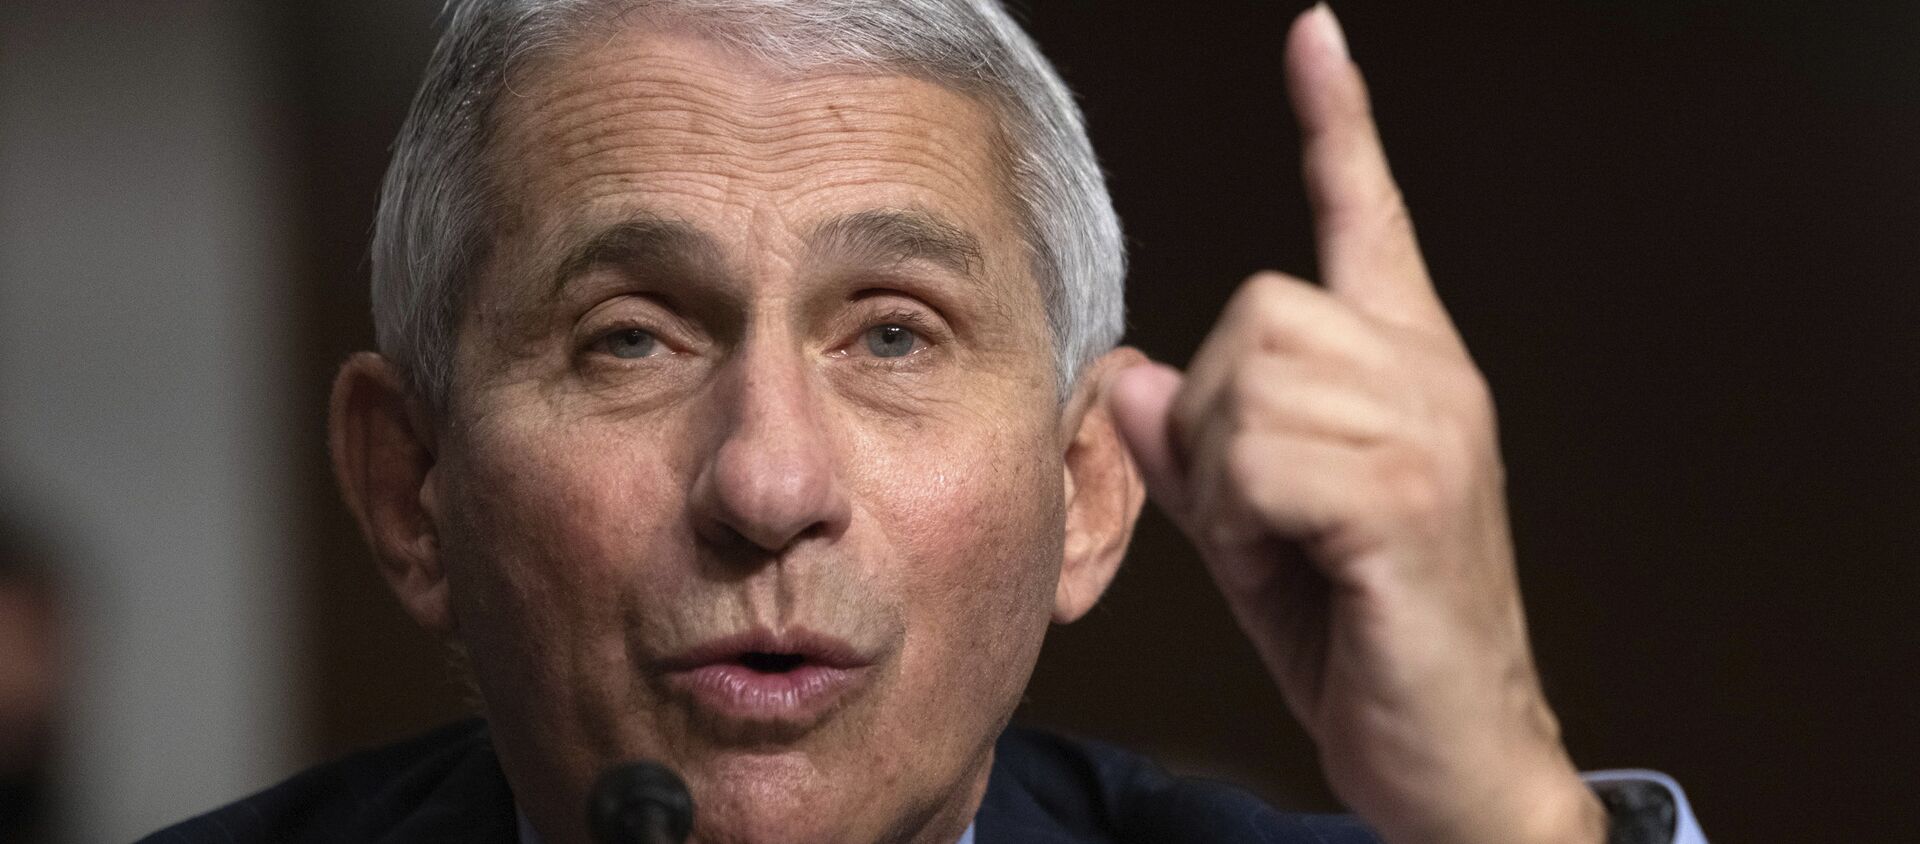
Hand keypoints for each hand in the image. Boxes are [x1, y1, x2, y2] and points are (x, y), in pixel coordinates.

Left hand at [1105, 6, 1604, 842]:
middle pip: (1255, 309)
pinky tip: (1303, 565)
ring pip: (1245, 383)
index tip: (1314, 36)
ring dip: (1229, 479)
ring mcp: (1427, 429)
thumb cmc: (1364, 638)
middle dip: (1219, 419)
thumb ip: (1200, 448)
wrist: (1454, 754)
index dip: (1338, 124)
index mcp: (1404, 370)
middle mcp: (1429, 377)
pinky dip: (1246, 522)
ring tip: (1291, 544)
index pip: (1367, 219)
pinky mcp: (1405, 493)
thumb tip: (1133, 375)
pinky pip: (1257, 457)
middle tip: (1264, 512)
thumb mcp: (1257, 531)